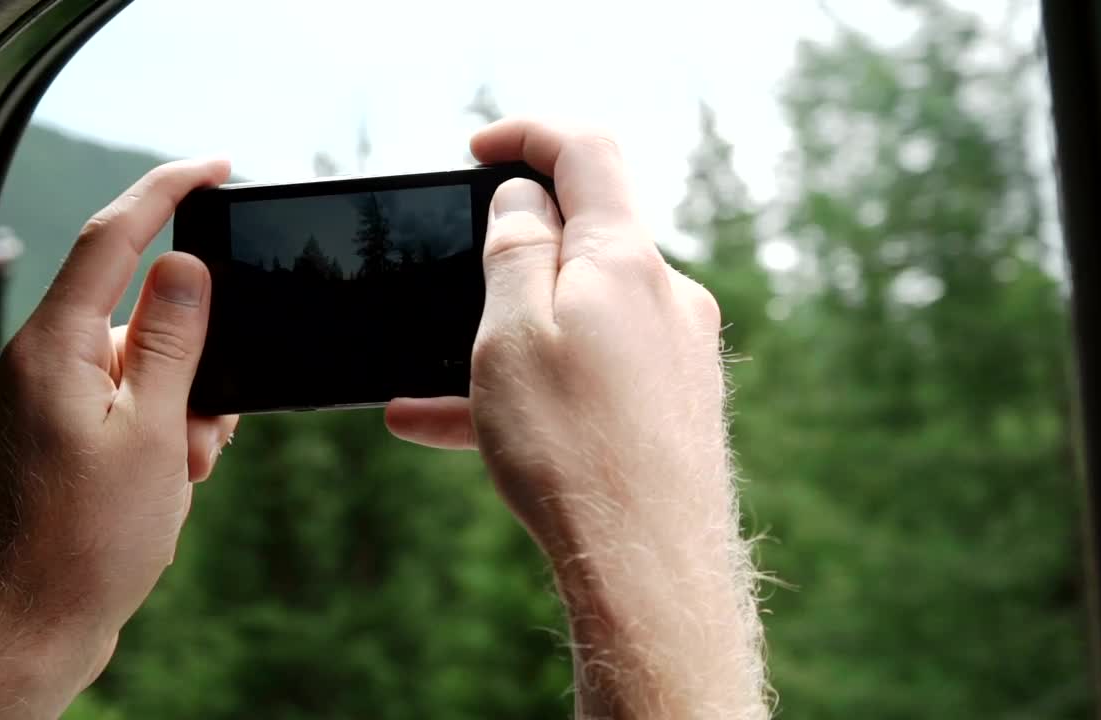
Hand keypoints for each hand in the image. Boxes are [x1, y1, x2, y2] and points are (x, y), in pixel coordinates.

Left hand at [0, 159, 237, 717]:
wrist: (35, 626)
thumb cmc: (88, 541)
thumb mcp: (154, 433)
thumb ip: (174, 342)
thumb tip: (187, 267)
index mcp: (57, 349)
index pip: (115, 237)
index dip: (169, 190)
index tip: (220, 166)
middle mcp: (48, 362)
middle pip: (145, 311)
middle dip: (199, 355)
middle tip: (208, 423)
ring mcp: (56, 398)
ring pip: (150, 364)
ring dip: (188, 405)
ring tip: (187, 467)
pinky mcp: (69, 431)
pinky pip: (136, 400)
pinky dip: (170, 427)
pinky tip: (176, 476)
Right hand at [386, 119, 768, 718]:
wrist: (649, 569)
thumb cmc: (572, 449)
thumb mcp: (513, 332)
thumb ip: (517, 248)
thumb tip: (525, 196)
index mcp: (628, 259)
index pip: (586, 151)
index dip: (527, 135)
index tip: (477, 151)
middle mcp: (666, 296)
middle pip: (584, 237)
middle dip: (509, 254)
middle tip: (450, 282)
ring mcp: (675, 353)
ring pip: (577, 319)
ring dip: (506, 338)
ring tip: (425, 390)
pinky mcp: (671, 404)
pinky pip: (592, 374)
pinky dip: (535, 385)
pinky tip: (455, 427)